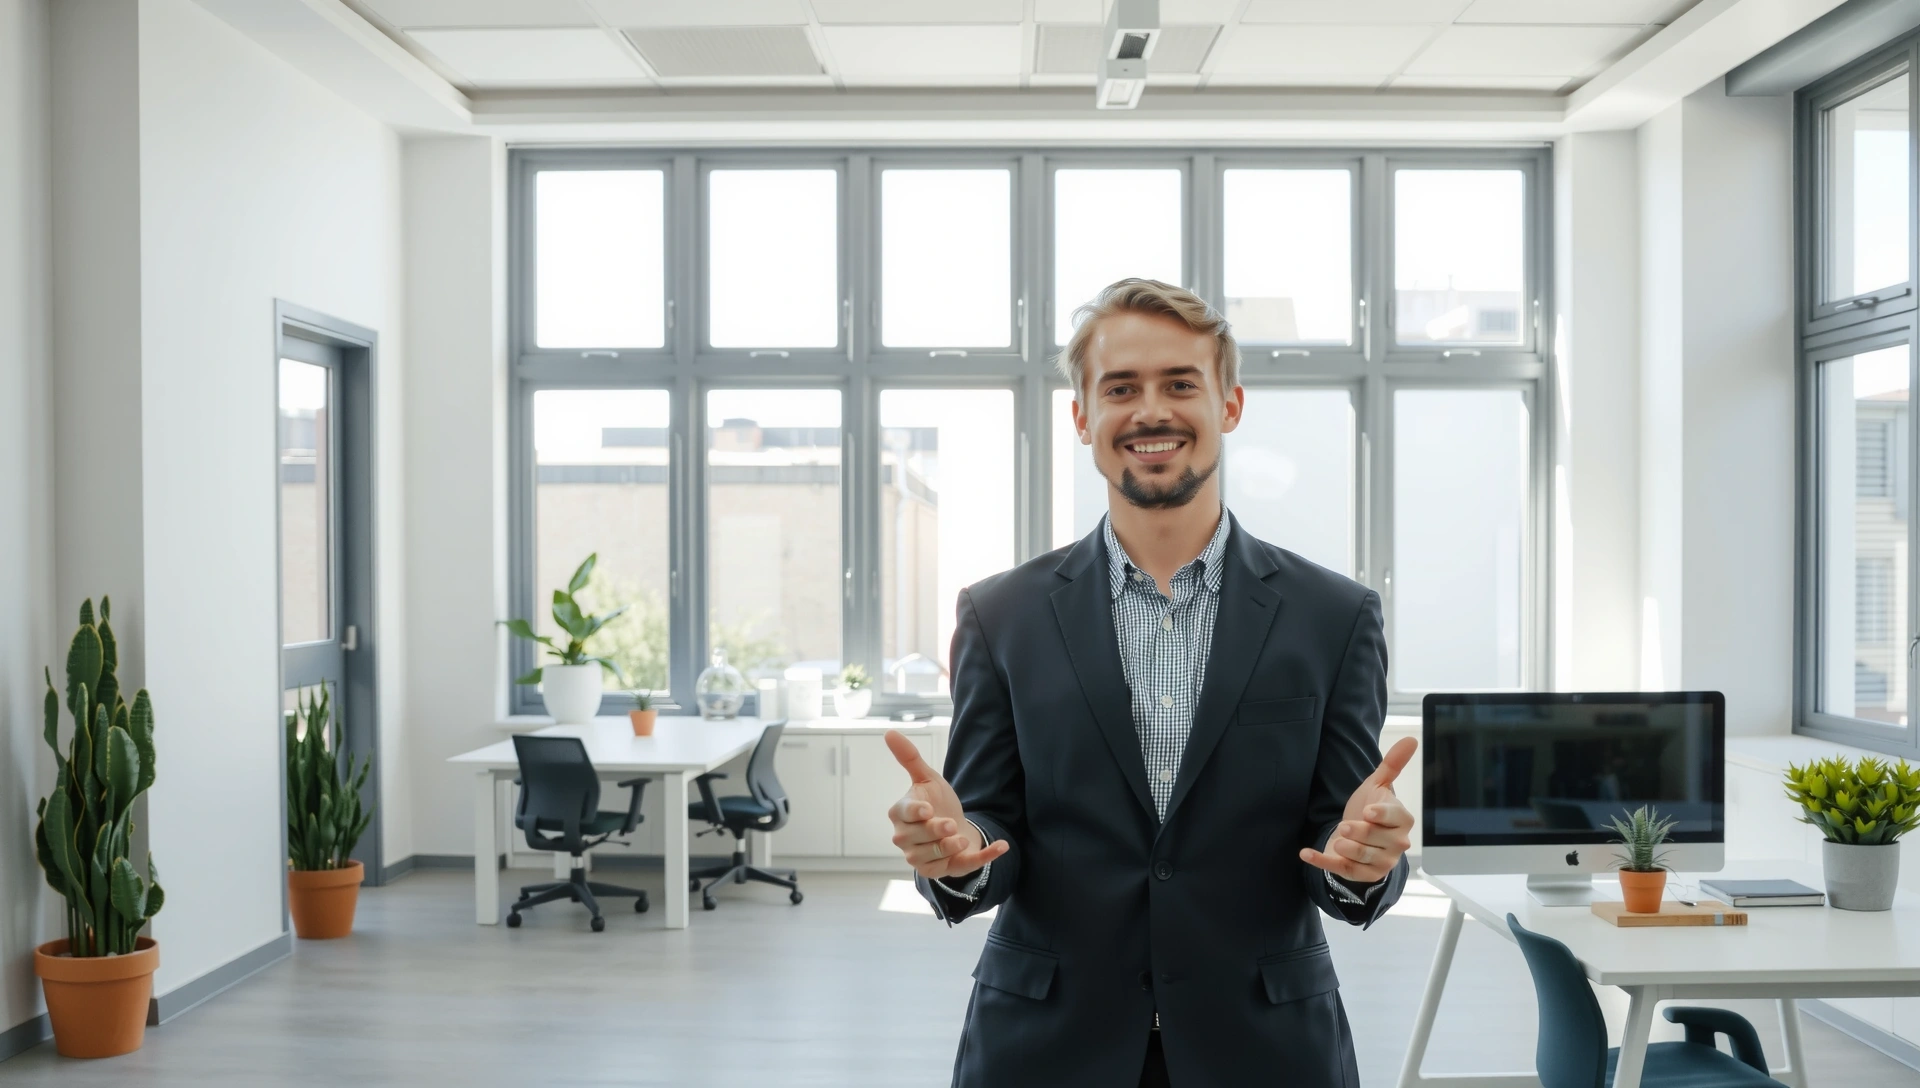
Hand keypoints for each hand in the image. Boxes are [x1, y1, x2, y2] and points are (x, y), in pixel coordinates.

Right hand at [885, 729, 1008, 880]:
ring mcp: (922, 858)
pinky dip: (984, 857)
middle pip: (918, 837)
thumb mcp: (926, 778)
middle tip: (950, 824)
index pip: (904, 814)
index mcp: (900, 814)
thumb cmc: (936, 803)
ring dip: (950, 849)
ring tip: (962, 839)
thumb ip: (909, 758)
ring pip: (934, 857)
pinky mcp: (942, 871)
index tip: (928, 811)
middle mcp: (906, 839)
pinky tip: (1002, 847)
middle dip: (935, 832)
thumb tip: (889, 732)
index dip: (915, 813)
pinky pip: (963, 867)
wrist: (955, 828)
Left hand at [1299, 736, 1416, 884]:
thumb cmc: (1371, 809)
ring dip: (1347, 849)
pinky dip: (1322, 861)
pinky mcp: (1362, 874)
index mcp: (1402, 821)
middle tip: (1345, 827)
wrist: (1358, 835)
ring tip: (1337, 840)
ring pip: (1362, 858)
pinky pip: (1342, 870)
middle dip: (1360, 833)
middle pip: (1377, 840)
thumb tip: (1411, 739)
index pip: (1395, 818)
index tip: (1368, 812)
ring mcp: (1380, 862)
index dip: (1382, 816)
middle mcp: (1396, 844)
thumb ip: (1392, 764)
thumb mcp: (1378, 785)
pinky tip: (1305, 853)